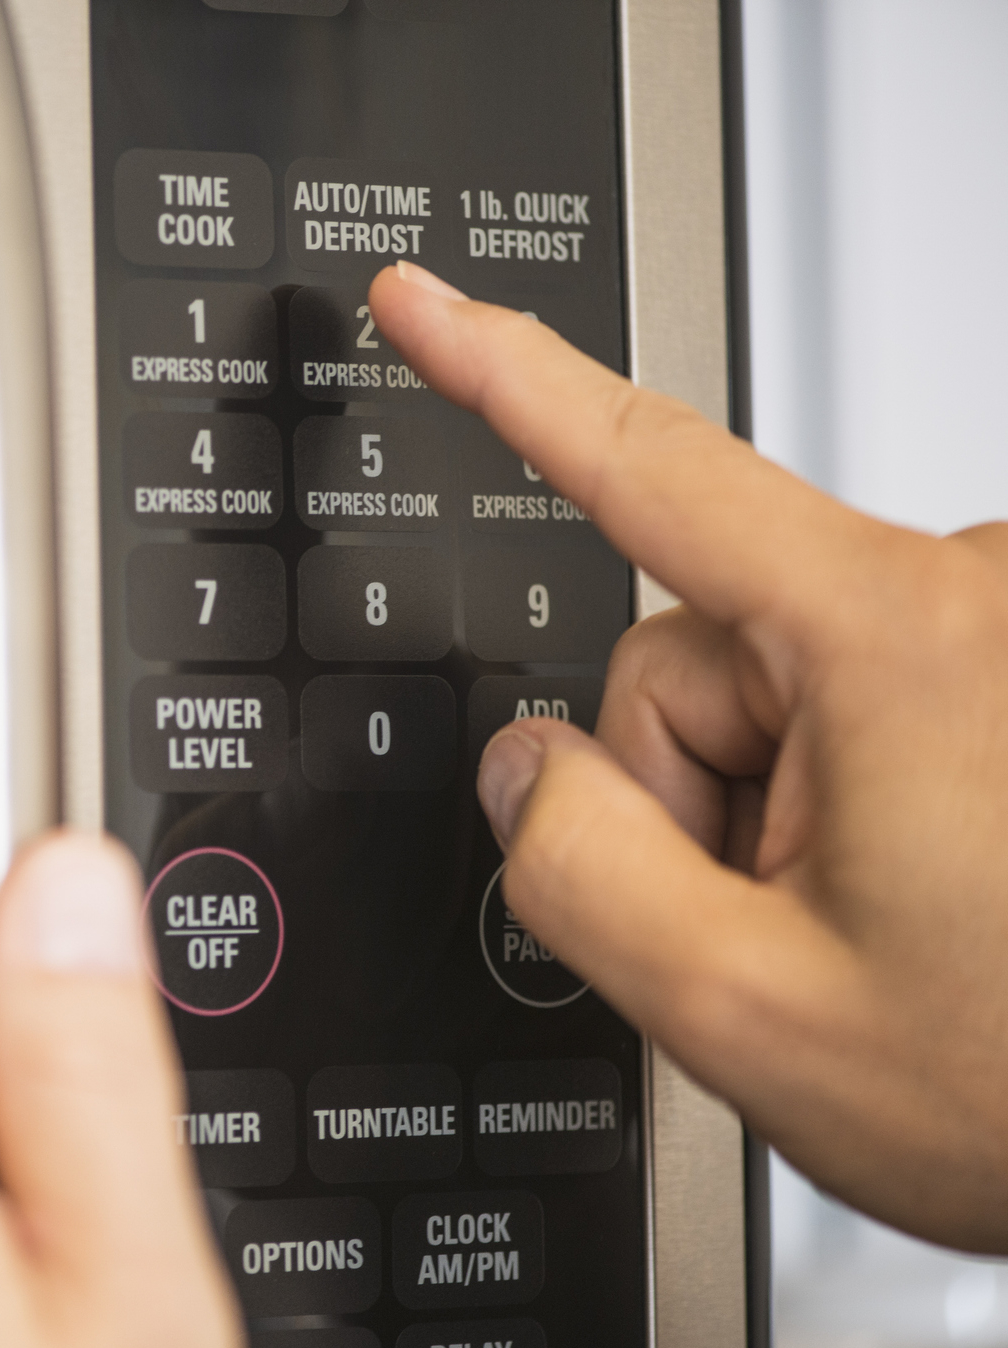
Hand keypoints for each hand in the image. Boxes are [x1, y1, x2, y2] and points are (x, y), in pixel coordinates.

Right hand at [372, 260, 1007, 1252]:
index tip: (422, 304)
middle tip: (774, 924)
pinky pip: (849, 698)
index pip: (647, 470)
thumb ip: (578, 874)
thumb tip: (523, 769)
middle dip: (689, 792)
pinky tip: (914, 894)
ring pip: (765, 687)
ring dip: (769, 809)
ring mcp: (1000, 631)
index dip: (502, 378)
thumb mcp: (750, 1017)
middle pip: (687, 651)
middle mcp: (969, 601)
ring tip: (870, 924)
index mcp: (898, 644)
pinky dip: (839, 795)